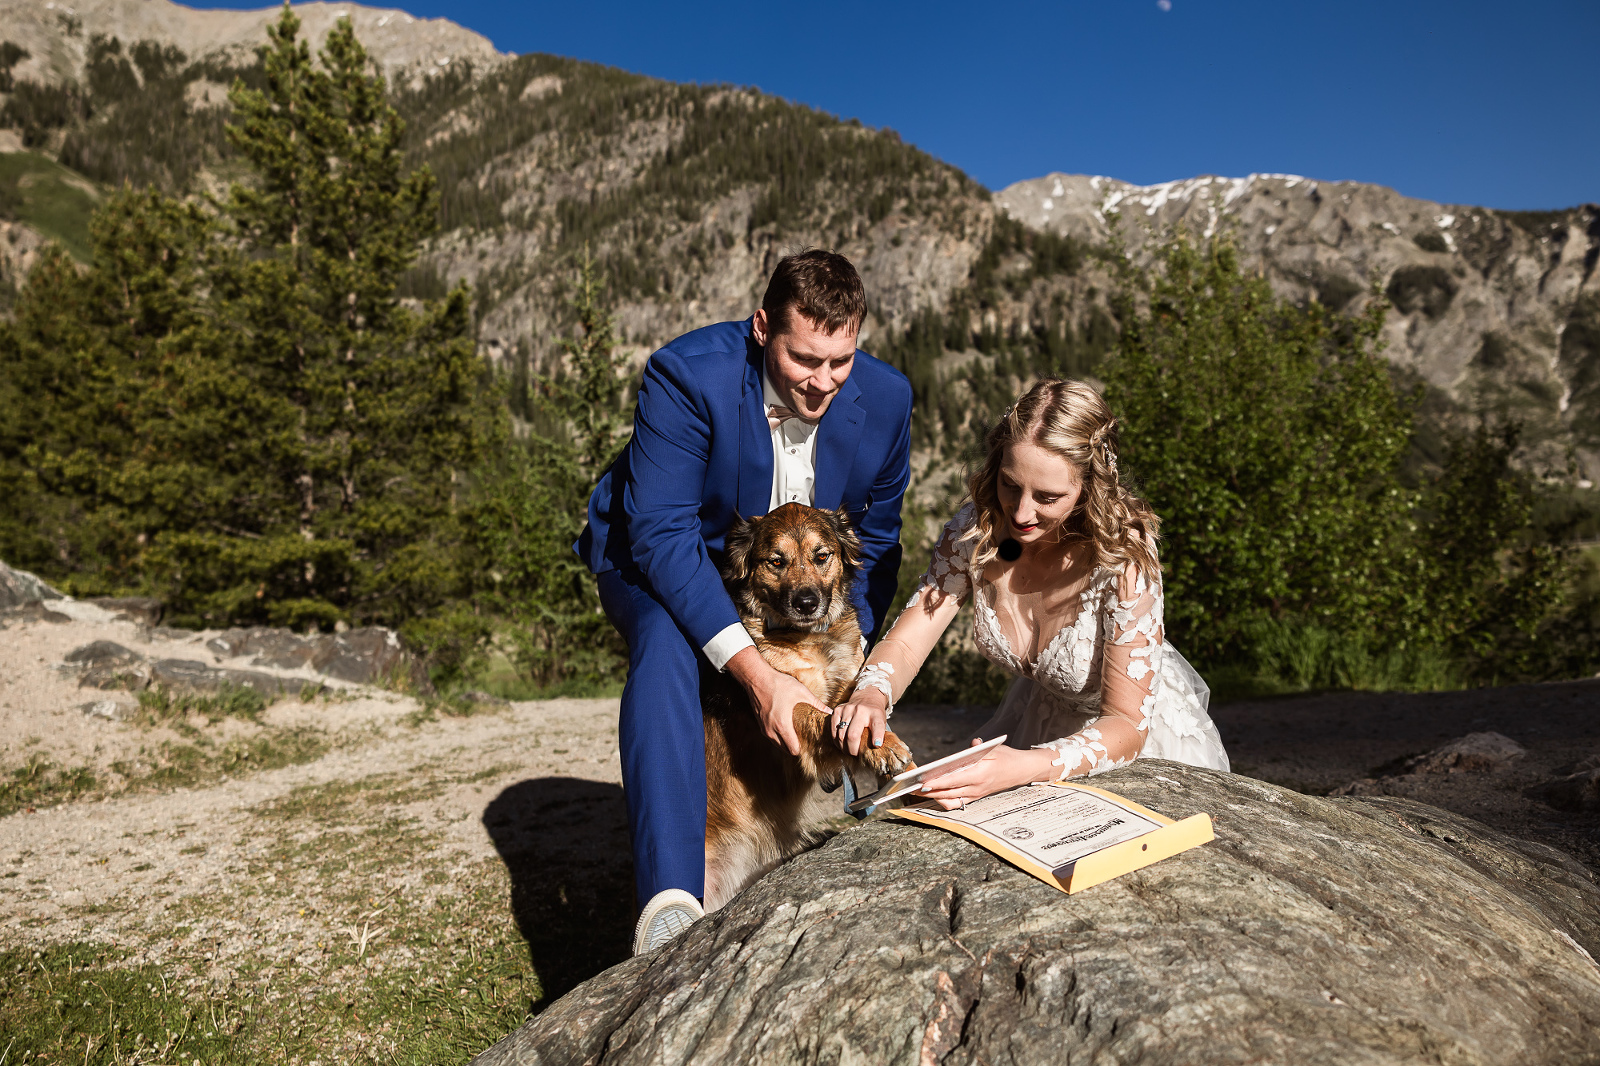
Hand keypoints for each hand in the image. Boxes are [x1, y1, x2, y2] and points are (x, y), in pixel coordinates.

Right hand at [726, 647, 824, 756]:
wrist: (757, 678)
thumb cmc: (778, 684)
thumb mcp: (801, 692)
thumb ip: (816, 703)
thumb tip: (829, 710)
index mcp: (783, 726)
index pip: (793, 749)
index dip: (802, 749)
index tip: (809, 742)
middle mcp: (771, 730)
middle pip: (785, 750)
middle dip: (794, 746)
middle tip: (803, 738)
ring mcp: (764, 728)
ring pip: (776, 744)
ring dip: (785, 742)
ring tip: (795, 733)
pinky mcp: (760, 723)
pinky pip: (770, 736)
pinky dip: (778, 735)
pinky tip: (785, 726)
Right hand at [829, 689, 889, 756]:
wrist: (866, 697)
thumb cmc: (874, 713)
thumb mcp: (881, 722)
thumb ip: (879, 734)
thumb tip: (874, 749)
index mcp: (875, 714)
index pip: (877, 726)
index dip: (877, 737)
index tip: (876, 745)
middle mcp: (860, 710)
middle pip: (852, 736)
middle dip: (852, 750)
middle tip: (855, 754)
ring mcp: (847, 709)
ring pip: (840, 735)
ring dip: (843, 747)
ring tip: (848, 750)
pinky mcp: (837, 710)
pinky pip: (833, 729)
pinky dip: (836, 739)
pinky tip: (841, 743)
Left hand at [916, 740, 1057, 809]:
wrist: (1021, 770)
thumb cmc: (1006, 757)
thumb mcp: (994, 749)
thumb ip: (979, 748)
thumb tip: (972, 743)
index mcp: (981, 773)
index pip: (954, 780)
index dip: (938, 782)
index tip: (924, 781)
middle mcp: (977, 787)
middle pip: (949, 792)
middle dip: (930, 791)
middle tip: (913, 788)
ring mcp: (976, 794)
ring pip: (951, 800)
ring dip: (934, 797)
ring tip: (919, 791)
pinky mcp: (976, 797)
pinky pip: (957, 803)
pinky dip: (944, 800)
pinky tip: (934, 794)